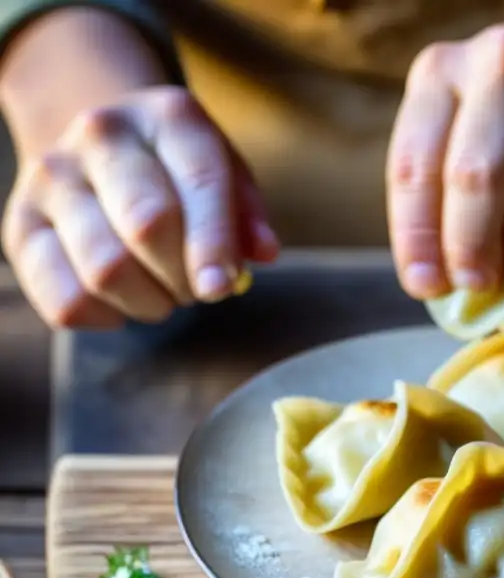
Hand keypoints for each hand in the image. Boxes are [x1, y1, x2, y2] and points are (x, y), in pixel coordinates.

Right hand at [2, 85, 278, 328]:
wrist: (103, 148)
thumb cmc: (181, 172)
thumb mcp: (227, 175)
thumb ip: (248, 214)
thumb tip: (262, 253)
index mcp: (169, 116)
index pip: (198, 183)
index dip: (213, 244)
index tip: (221, 288)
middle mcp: (101, 135)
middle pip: (147, 225)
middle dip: (184, 276)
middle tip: (198, 289)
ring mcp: (51, 178)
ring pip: (105, 270)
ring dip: (150, 302)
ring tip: (165, 295)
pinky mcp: (20, 226)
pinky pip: (65, 300)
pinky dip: (106, 318)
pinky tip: (124, 303)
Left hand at [387, 1, 503, 297]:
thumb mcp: (479, 143)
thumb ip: (454, 203)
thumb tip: (444, 287)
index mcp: (437, 76)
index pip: (411, 167)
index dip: (416, 236)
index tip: (424, 285)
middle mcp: (486, 62)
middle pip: (464, 176)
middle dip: (465, 245)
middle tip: (475, 284)